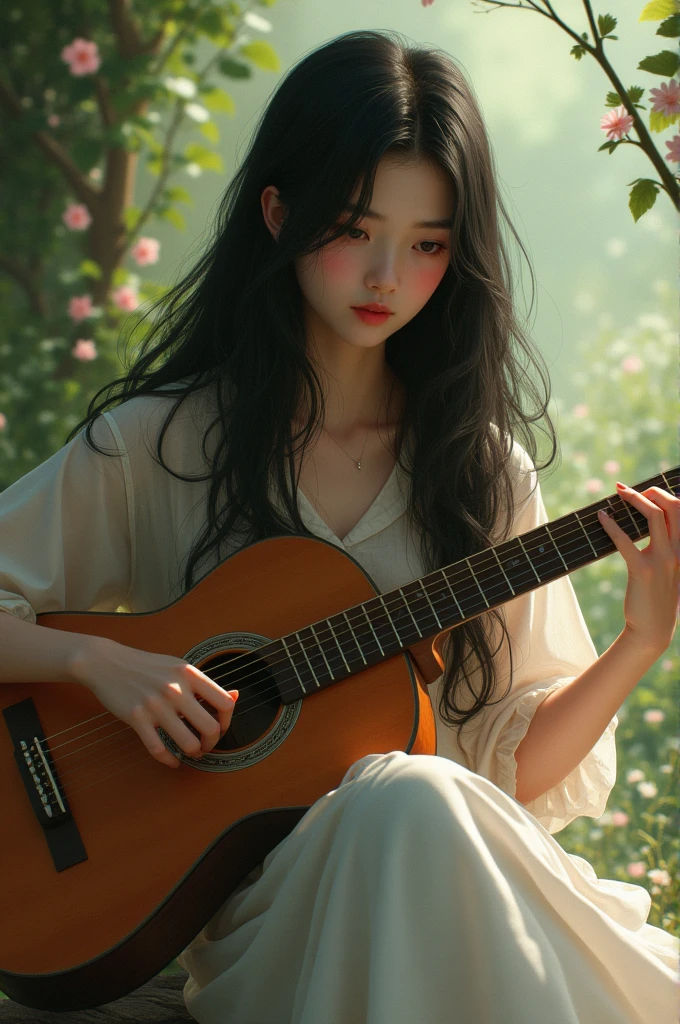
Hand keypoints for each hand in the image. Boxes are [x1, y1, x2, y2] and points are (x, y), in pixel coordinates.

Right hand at [69, 637, 238, 767]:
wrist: (107, 662)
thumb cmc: (147, 666)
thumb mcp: (179, 667)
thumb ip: (205, 684)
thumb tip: (236, 696)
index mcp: (189, 674)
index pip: (225, 703)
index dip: (227, 721)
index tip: (219, 727)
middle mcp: (175, 689)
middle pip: (210, 728)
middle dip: (212, 743)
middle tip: (205, 745)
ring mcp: (155, 704)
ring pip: (187, 743)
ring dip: (193, 754)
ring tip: (191, 752)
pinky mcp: (136, 717)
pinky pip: (158, 749)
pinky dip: (169, 760)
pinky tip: (172, 760)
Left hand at [598, 480, 679, 655]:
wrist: (653, 629)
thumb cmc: (657, 596)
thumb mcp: (669, 568)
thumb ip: (666, 547)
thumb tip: (651, 523)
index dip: (666, 495)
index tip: (647, 489)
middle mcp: (679, 551)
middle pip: (673, 506)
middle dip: (652, 491)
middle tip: (628, 489)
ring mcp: (663, 560)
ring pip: (654, 516)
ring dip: (634, 499)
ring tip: (617, 493)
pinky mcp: (642, 570)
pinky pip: (625, 541)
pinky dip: (611, 525)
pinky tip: (601, 518)